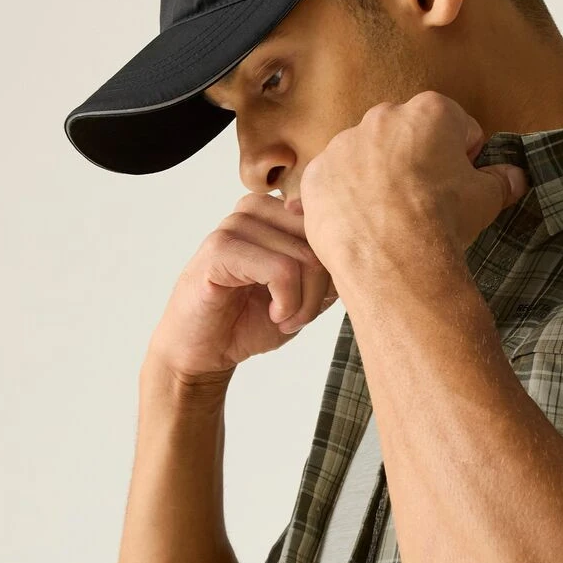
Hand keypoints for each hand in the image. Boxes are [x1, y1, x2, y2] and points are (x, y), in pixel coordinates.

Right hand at [145, 192, 341, 386]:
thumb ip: (327, 270)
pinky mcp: (220, 249)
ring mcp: (235, 225)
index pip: (329, 229)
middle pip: (322, 241)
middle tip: (299, 317)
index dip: (333, 274)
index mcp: (275, 213)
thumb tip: (360, 256)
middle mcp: (256, 210)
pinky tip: (272, 316)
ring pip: (306, 257)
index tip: (314, 304)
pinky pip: (280, 269)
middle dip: (320, 291)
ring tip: (283, 319)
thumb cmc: (249, 322)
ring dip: (304, 303)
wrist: (202, 352)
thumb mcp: (303, 295)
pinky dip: (287, 302)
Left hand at [293, 92, 529, 281]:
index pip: (456, 127)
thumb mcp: (486, 200)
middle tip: (426, 205)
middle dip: (417, 164)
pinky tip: (363, 227)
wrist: (395, 261)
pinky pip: (334, 185)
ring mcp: (343, 145)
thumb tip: (515, 177)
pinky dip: (346, 202)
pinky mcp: (317, 176)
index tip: (462, 183)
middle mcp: (382, 117)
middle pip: (406, 138)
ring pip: (366, 159)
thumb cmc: (443, 223)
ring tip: (391, 221)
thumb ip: (502, 180)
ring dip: (378, 181)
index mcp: (430, 112)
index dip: (464, 158)